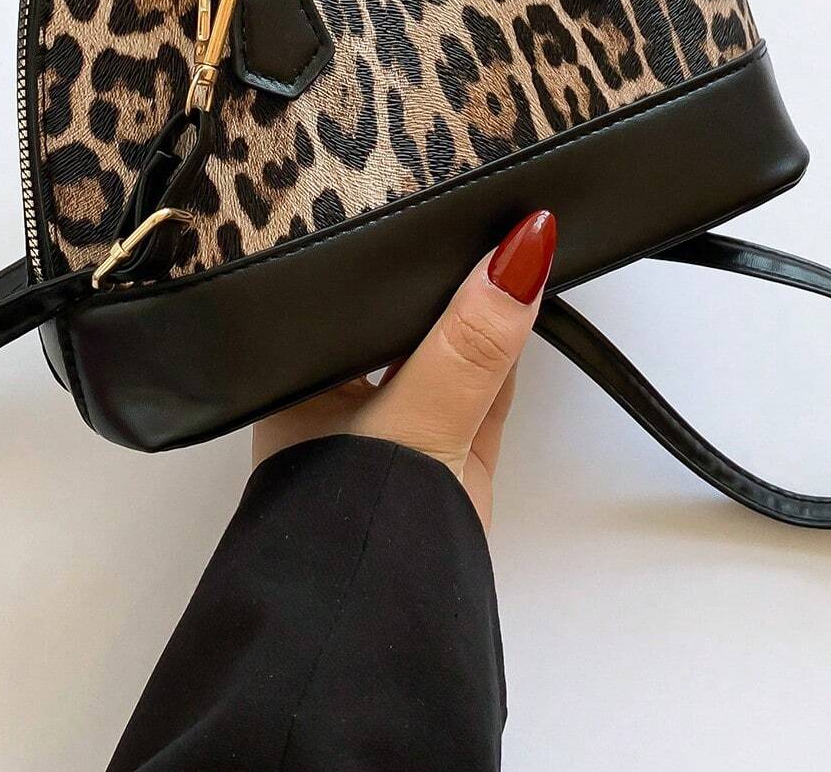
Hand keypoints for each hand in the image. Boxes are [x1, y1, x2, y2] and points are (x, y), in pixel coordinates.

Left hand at [252, 209, 555, 530]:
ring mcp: (401, 427)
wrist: (376, 644)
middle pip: (404, 312)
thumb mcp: (416, 420)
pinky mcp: (453, 459)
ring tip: (517, 233)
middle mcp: (344, 397)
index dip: (391, 242)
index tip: (438, 186)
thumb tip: (520, 253)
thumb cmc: (349, 536)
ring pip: (448, 345)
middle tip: (491, 201)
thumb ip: (470, 344)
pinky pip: (486, 384)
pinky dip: (510, 350)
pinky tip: (530, 301)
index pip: (348, 287)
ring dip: (483, 307)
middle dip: (446, 268)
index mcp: (300, 376)